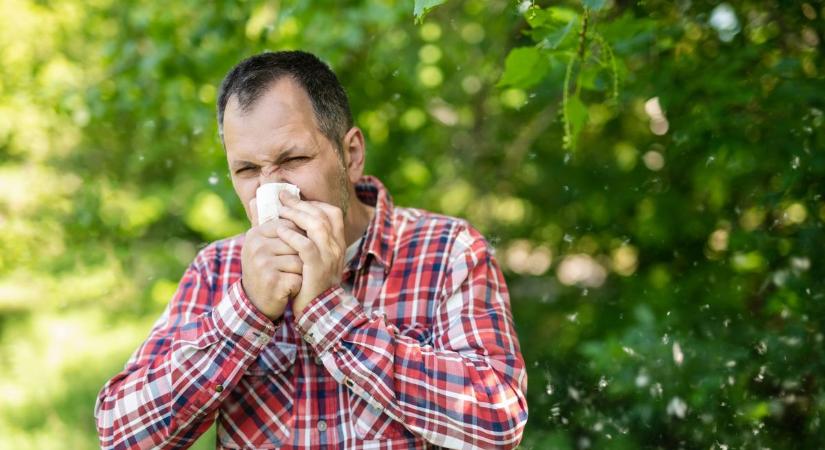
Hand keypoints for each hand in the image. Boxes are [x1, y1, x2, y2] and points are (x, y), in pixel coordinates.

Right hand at [240, 197, 303, 320]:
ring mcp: (263, 264)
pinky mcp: (272, 281)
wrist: (255, 303)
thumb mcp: (260, 245)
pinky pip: (299, 277)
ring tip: (289, 278)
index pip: (290, 227)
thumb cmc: (264, 270)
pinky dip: (299, 286)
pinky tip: (289, 289)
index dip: (299, 241)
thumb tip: (256, 197)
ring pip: (301, 260)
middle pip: (297, 243)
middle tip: (291, 269)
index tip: (293, 252)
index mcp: (255, 234)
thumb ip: (261, 221)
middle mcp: (256, 246)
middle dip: (302, 257)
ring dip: (301, 273)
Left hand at [276, 191, 345, 317]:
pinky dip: (293, 236)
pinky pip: (306, 246)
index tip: (294, 198)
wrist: (319, 311)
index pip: (332, 213)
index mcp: (337, 243)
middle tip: (282, 196)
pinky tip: (281, 231)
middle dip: (301, 203)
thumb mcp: (313, 259)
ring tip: (280, 210)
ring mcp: (329, 257)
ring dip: (296, 215)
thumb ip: (305, 239)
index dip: (313, 203)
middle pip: (322, 215)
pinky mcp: (317, 268)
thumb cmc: (311, 282)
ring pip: (316, 226)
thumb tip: (288, 220)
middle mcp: (336, 247)